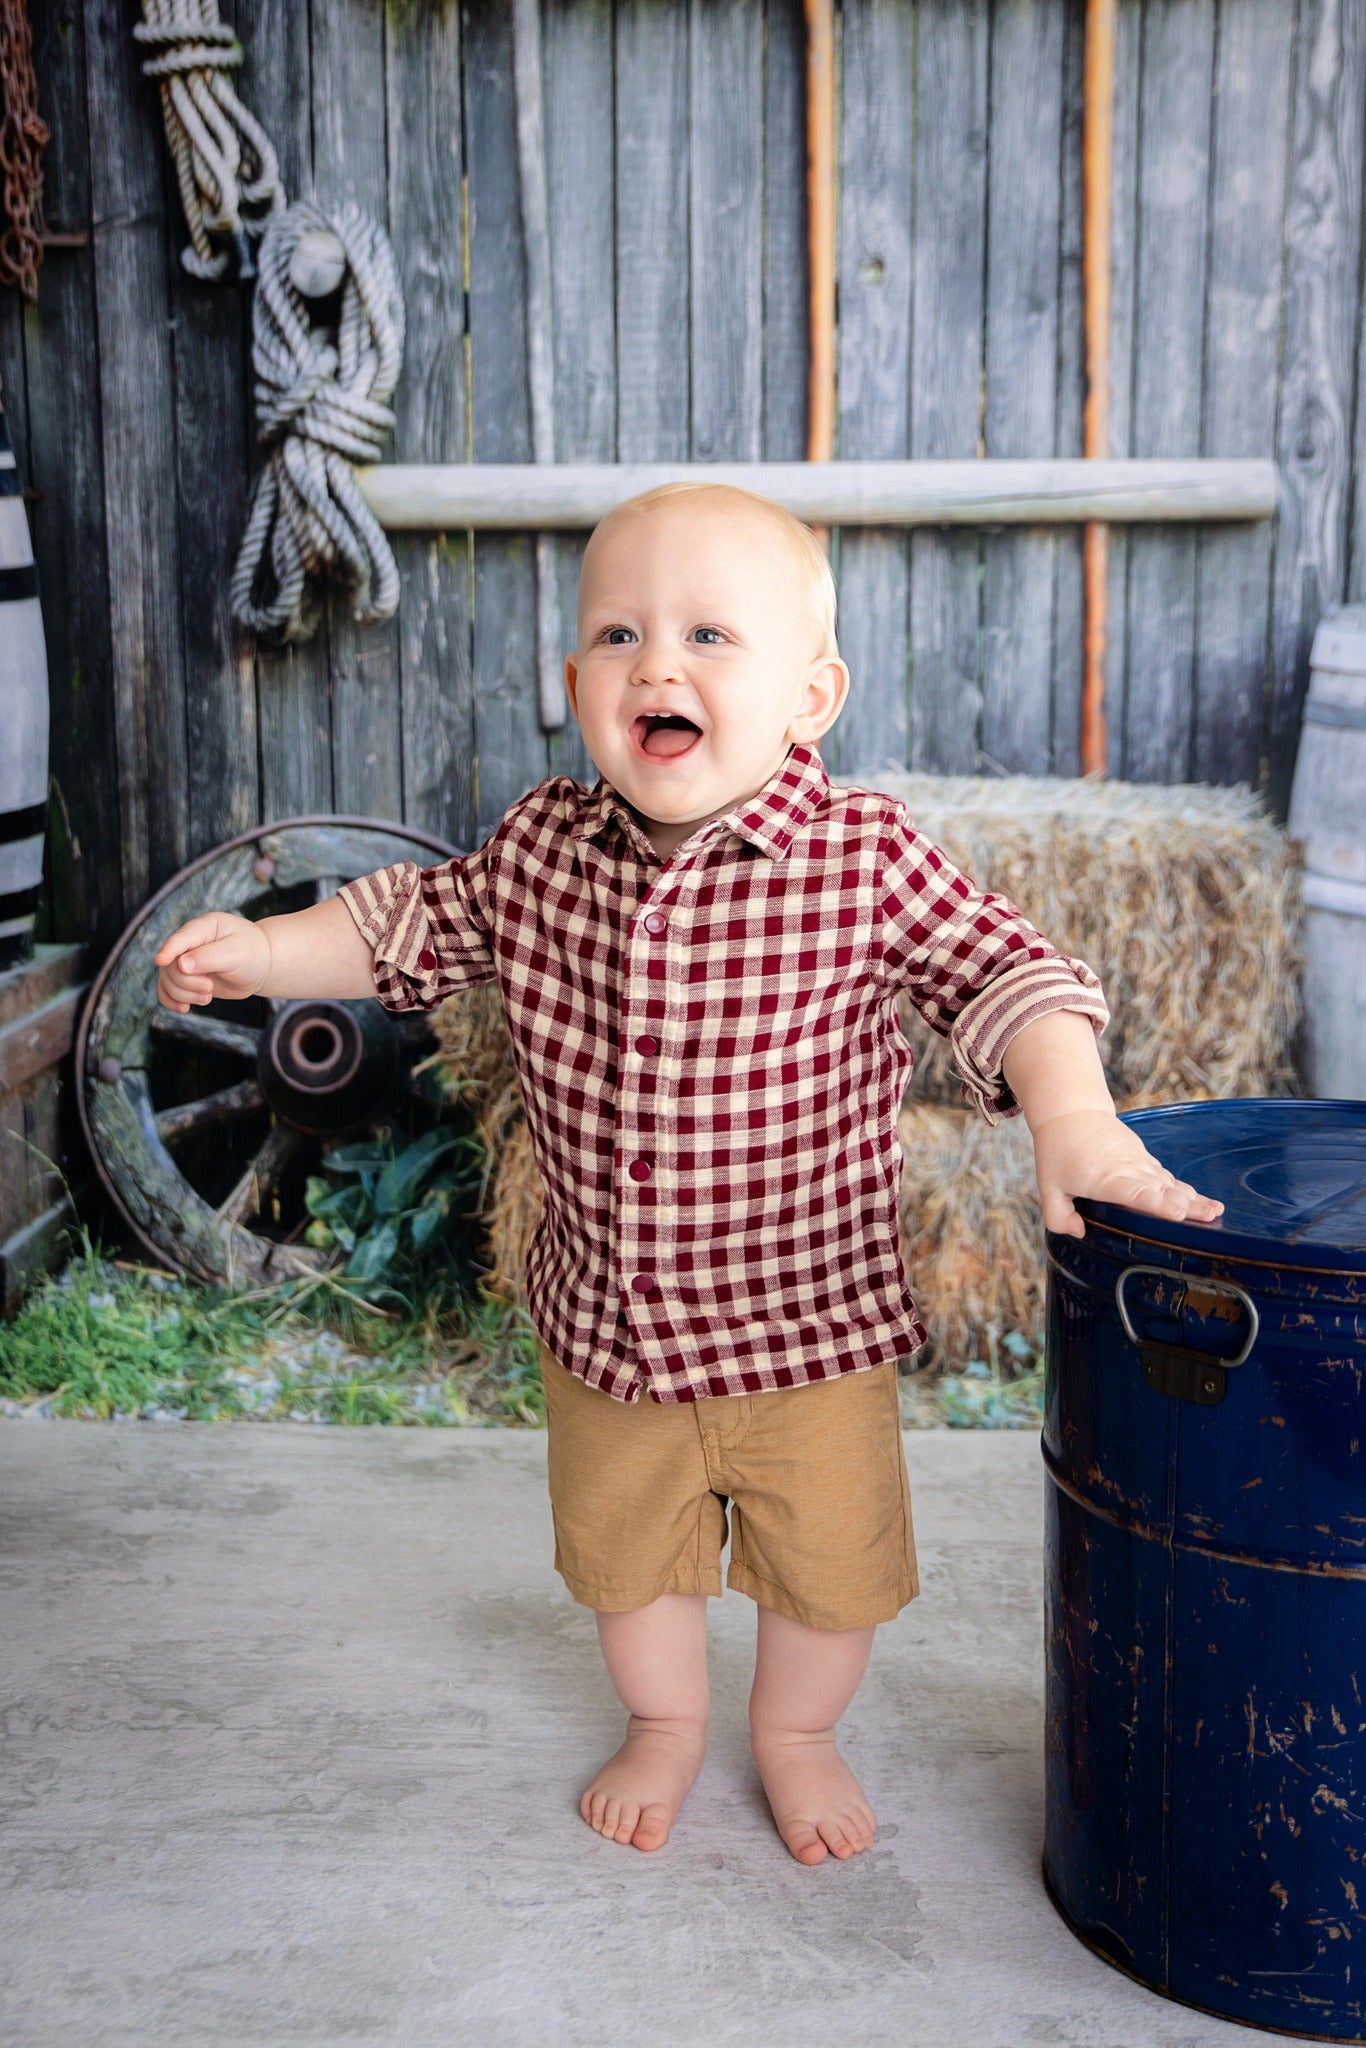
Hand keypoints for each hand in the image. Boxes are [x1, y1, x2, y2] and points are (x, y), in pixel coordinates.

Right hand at [154, 911, 271, 1011]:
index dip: (168, 949)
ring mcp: (184, 960)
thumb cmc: (251, 953)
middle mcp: (189, 942)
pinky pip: (166, 990)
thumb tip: (181, 964)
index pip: (180, 938)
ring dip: (184, 994)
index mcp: (203, 927)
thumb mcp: (236, 952)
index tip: (161, 961)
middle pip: (170, 965)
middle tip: (209, 989)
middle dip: (187, 982)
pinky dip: (171, 1001)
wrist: (259, 966)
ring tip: (207, 996)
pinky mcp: (185, 978)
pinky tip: (184, 1008)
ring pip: (167, 980)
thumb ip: (210, 957)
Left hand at [1031, 1108, 1224, 1239]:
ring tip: (1215, 1211)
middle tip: (1211, 1218)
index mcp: (1103, 1178)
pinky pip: (1166, 1175)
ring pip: (1168, 1182)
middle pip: (1160, 1189)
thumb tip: (1080, 1233)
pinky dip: (1183, 1188)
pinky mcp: (1143, 1157)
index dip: (1157, 1204)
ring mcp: (1138, 1161)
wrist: (1071, 1113)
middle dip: (1187, 1204)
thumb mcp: (1048, 1187)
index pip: (1134, 1193)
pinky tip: (1200, 1200)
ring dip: (1193, 1197)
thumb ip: (1059, 1217)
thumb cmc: (1058, 1151)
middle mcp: (1126, 1168)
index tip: (1177, 1214)